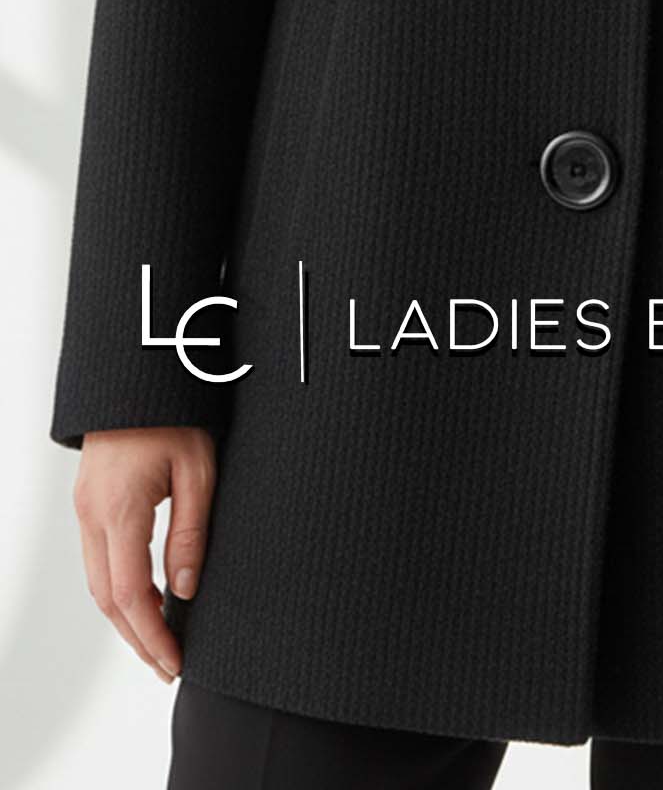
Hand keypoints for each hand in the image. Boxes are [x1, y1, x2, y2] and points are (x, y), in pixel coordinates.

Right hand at [72, 426, 215, 684]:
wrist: (138, 373)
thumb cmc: (174, 413)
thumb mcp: (198, 469)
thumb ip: (190, 531)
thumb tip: (185, 588)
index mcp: (119, 510)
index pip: (131, 595)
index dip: (152, 636)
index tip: (175, 662)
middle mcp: (92, 515)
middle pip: (108, 599)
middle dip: (137, 639)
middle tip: (168, 667)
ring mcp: (85, 509)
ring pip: (98, 583)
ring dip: (126, 618)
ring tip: (159, 643)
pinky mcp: (89, 501)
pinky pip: (98, 560)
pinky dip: (119, 590)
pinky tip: (146, 598)